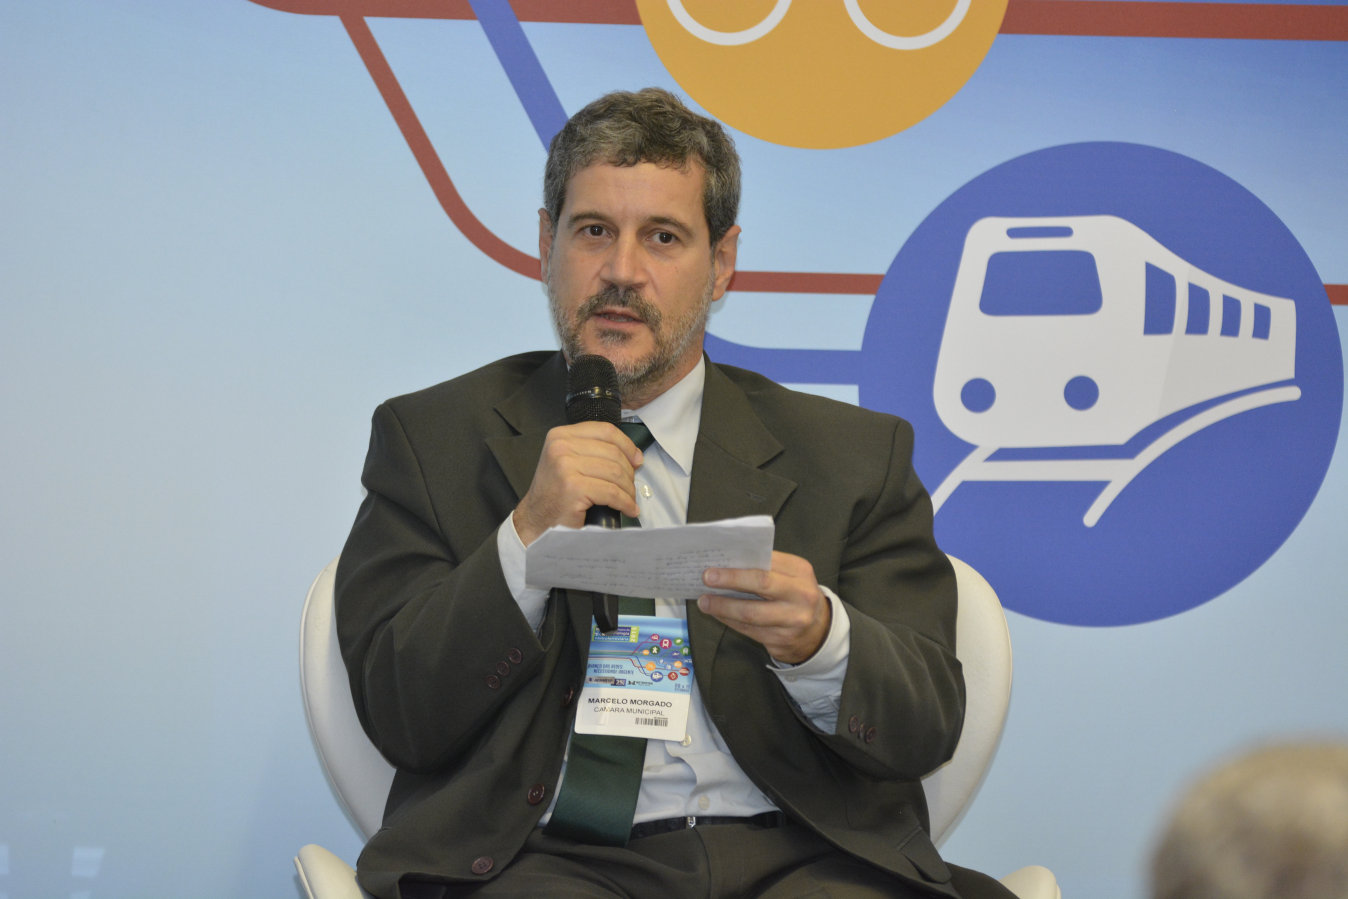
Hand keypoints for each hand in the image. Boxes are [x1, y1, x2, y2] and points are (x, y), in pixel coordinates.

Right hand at [512, 421, 643, 545]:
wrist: (535, 520)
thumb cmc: (555, 494)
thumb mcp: (568, 461)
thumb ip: (592, 451)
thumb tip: (633, 455)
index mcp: (560, 435)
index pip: (605, 431)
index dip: (627, 445)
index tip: (637, 460)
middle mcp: (561, 447)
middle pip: (613, 453)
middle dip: (629, 472)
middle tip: (630, 487)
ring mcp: (565, 467)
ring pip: (615, 472)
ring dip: (628, 490)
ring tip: (629, 500)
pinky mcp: (573, 488)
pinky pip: (612, 493)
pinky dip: (625, 502)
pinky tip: (628, 509)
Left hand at [697, 551, 830, 664]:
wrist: (819, 631)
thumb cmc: (795, 595)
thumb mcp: (791, 576)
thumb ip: (766, 568)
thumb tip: (727, 564)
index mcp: (801, 572)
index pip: (768, 562)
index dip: (741, 563)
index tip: (716, 561)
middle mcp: (801, 595)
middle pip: (762, 584)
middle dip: (731, 580)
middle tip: (707, 578)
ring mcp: (793, 620)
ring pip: (751, 613)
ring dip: (723, 606)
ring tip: (704, 601)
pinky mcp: (782, 641)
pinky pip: (749, 630)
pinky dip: (729, 620)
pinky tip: (717, 614)